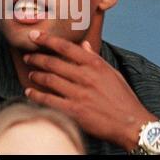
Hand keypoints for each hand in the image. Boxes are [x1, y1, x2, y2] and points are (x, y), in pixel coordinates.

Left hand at [23, 30, 156, 150]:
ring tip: (30, 73)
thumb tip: (83, 45)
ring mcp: (79, 94)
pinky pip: (49, 100)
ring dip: (36, 75)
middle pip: (53, 62)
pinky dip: (36, 95)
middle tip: (27, 56)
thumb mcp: (111, 73)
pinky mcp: (74, 111)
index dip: (47, 39)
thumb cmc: (122, 98)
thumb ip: (95, 58)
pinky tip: (29, 92)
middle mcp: (85, 76)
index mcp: (95, 64)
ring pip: (49, 80)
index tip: (35, 36)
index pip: (66, 47)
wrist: (131, 124)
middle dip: (36, 57)